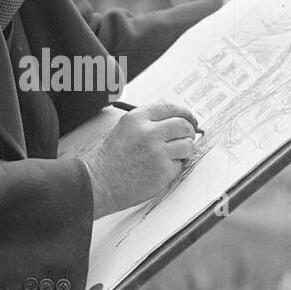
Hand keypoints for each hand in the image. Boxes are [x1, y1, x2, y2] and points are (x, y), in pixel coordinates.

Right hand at [78, 100, 199, 216]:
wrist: (100, 182)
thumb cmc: (112, 158)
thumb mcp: (126, 128)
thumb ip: (150, 122)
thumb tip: (179, 120)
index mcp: (138, 118)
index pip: (172, 108)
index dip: (185, 114)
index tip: (190, 119)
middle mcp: (149, 132)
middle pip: (184, 125)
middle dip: (188, 132)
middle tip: (186, 139)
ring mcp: (158, 151)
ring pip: (187, 145)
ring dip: (184, 150)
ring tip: (169, 157)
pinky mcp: (164, 170)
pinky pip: (180, 164)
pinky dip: (173, 167)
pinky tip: (157, 170)